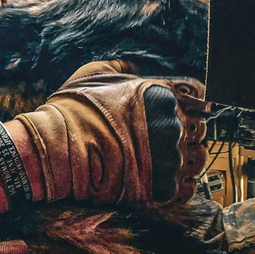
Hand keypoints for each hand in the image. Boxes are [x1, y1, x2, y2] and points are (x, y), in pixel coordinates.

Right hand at [15, 62, 207, 205]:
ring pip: (194, 158)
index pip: (198, 94)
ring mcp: (167, 157)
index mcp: (160, 95)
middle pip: (196, 128)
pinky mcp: (161, 186)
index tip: (183, 109)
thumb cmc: (72, 110)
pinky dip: (179, 184)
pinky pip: (185, 187)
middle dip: (185, 132)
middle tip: (162, 137)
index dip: (191, 102)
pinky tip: (162, 179)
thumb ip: (122, 66)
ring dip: (184, 159)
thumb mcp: (93, 72)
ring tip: (161, 160)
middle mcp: (169, 124)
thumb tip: (134, 67)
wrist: (56, 149)